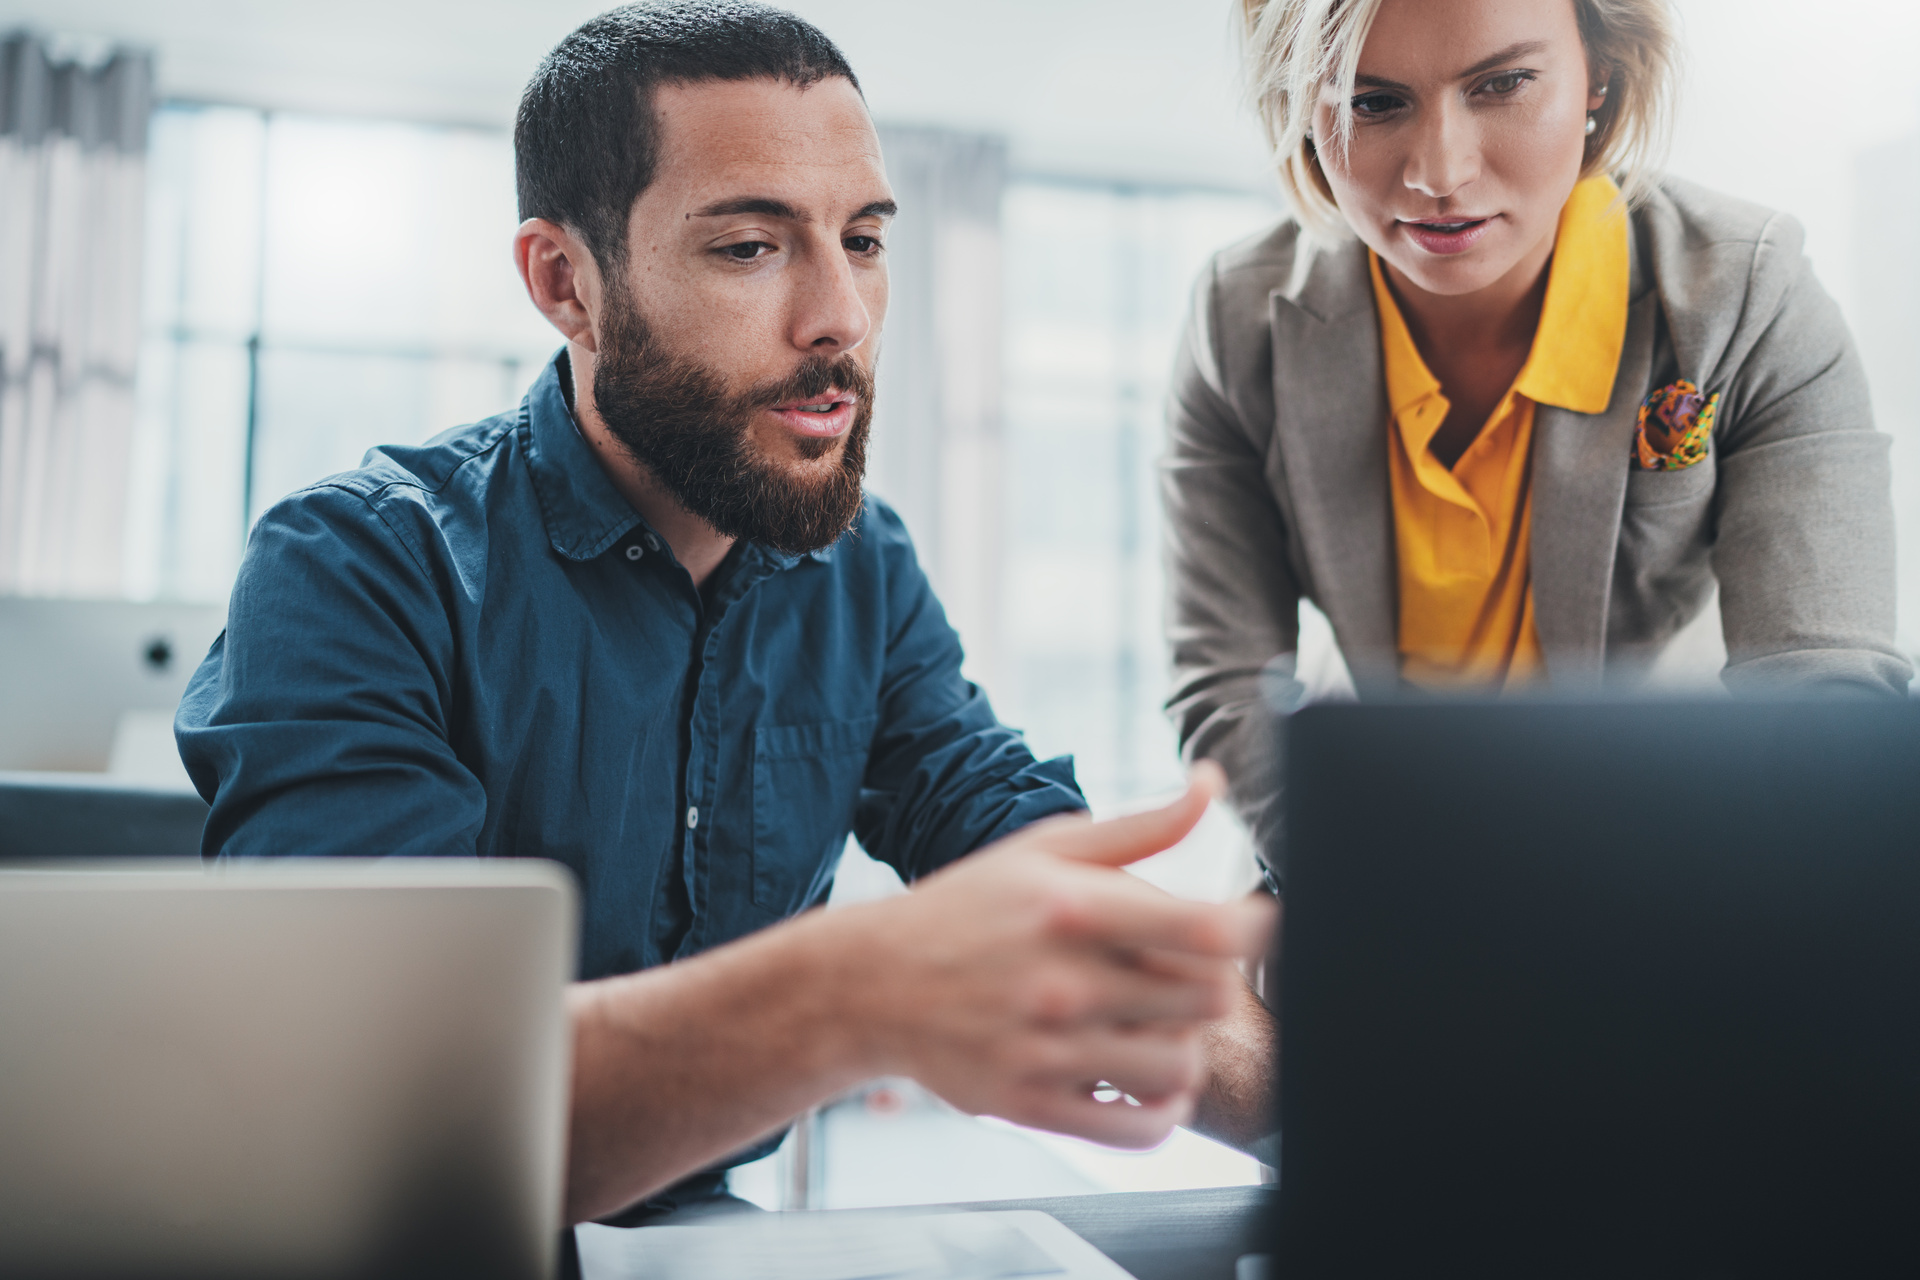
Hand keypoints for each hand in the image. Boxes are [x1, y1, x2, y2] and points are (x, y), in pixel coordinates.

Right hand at [829, 763, 1274, 1147]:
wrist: (873, 983)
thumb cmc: (969, 908)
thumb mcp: (1047, 849)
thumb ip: (1142, 827)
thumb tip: (1210, 785)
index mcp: (1072, 908)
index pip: (1202, 931)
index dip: (1251, 928)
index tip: (1254, 923)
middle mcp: (1061, 981)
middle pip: (1205, 1000)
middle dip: (1210, 984)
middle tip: (1185, 976)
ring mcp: (1047, 1050)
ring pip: (1180, 1067)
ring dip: (1188, 1047)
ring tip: (1162, 1028)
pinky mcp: (1032, 1103)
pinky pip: (1138, 1131)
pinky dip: (1164, 1112)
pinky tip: (1148, 1083)